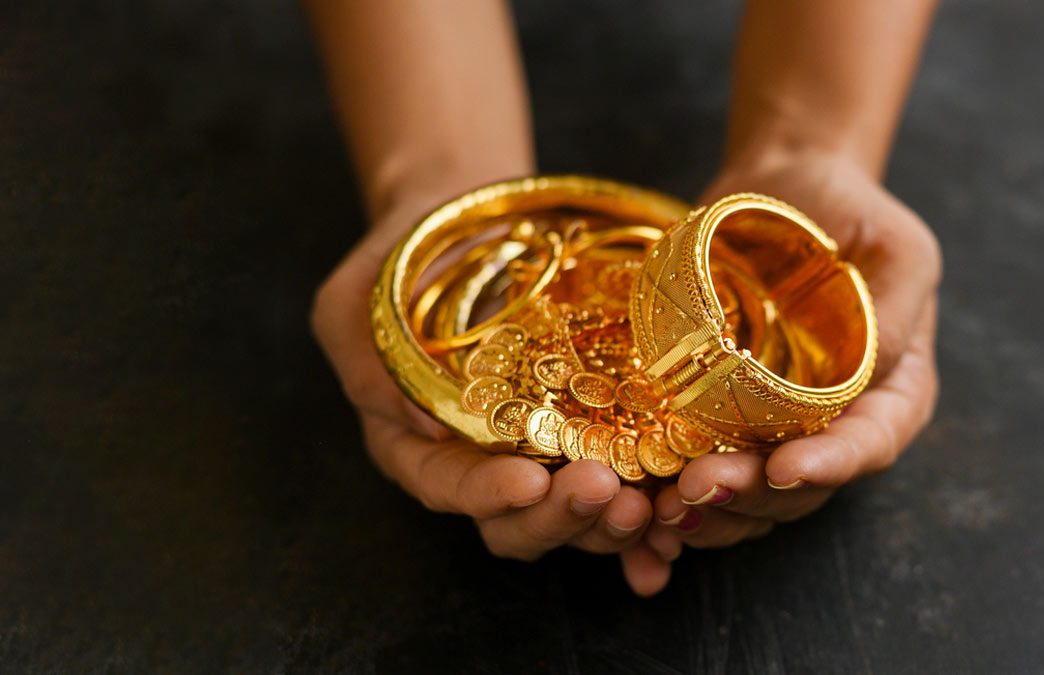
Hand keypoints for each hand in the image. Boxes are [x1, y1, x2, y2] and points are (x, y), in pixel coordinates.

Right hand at [311, 186, 662, 593]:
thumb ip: (362, 358)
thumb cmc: (402, 258)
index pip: (444, 485)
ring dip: (610, 522)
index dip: (484, 494)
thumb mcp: (353, 298)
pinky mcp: (591, 435)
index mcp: (414, 444)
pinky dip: (650, 515)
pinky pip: (622, 486)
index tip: (527, 483)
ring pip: (573, 515)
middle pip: (515, 521)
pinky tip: (676, 519)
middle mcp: (477, 463)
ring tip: (650, 502)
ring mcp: (540, 455)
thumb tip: (406, 417)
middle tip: (607, 491)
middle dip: (561, 516)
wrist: (470, 223)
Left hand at [646, 148, 941, 558]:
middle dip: (748, 496)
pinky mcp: (720, 417)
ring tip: (662, 510)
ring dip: (706, 510)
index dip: (828, 466)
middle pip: (797, 486)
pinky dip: (671, 492)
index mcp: (890, 395)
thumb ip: (896, 308)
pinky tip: (640, 501)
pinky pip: (700, 468)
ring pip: (747, 495)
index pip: (868, 444)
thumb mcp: (898, 248)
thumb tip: (877, 366)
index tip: (783, 470)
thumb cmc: (853, 213)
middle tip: (696, 489)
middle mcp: (833, 425)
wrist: (783, 190)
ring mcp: (773, 428)